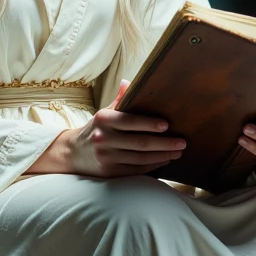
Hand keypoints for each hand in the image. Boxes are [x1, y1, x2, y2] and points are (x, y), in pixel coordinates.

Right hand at [65, 79, 187, 178]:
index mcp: (103, 119)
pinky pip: (136, 169)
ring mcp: (106, 157)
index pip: (129, 121)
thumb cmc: (96, 129)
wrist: (73, 152)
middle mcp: (102, 138)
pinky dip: (152, 165)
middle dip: (164, 143)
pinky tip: (164, 160)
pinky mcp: (109, 172)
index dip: (149, 124)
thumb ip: (119, 100)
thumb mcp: (104, 112)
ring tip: (177, 152)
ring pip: (141, 158)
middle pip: (140, 143)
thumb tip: (129, 82)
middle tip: (182, 142)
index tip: (167, 125)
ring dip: (162, 156)